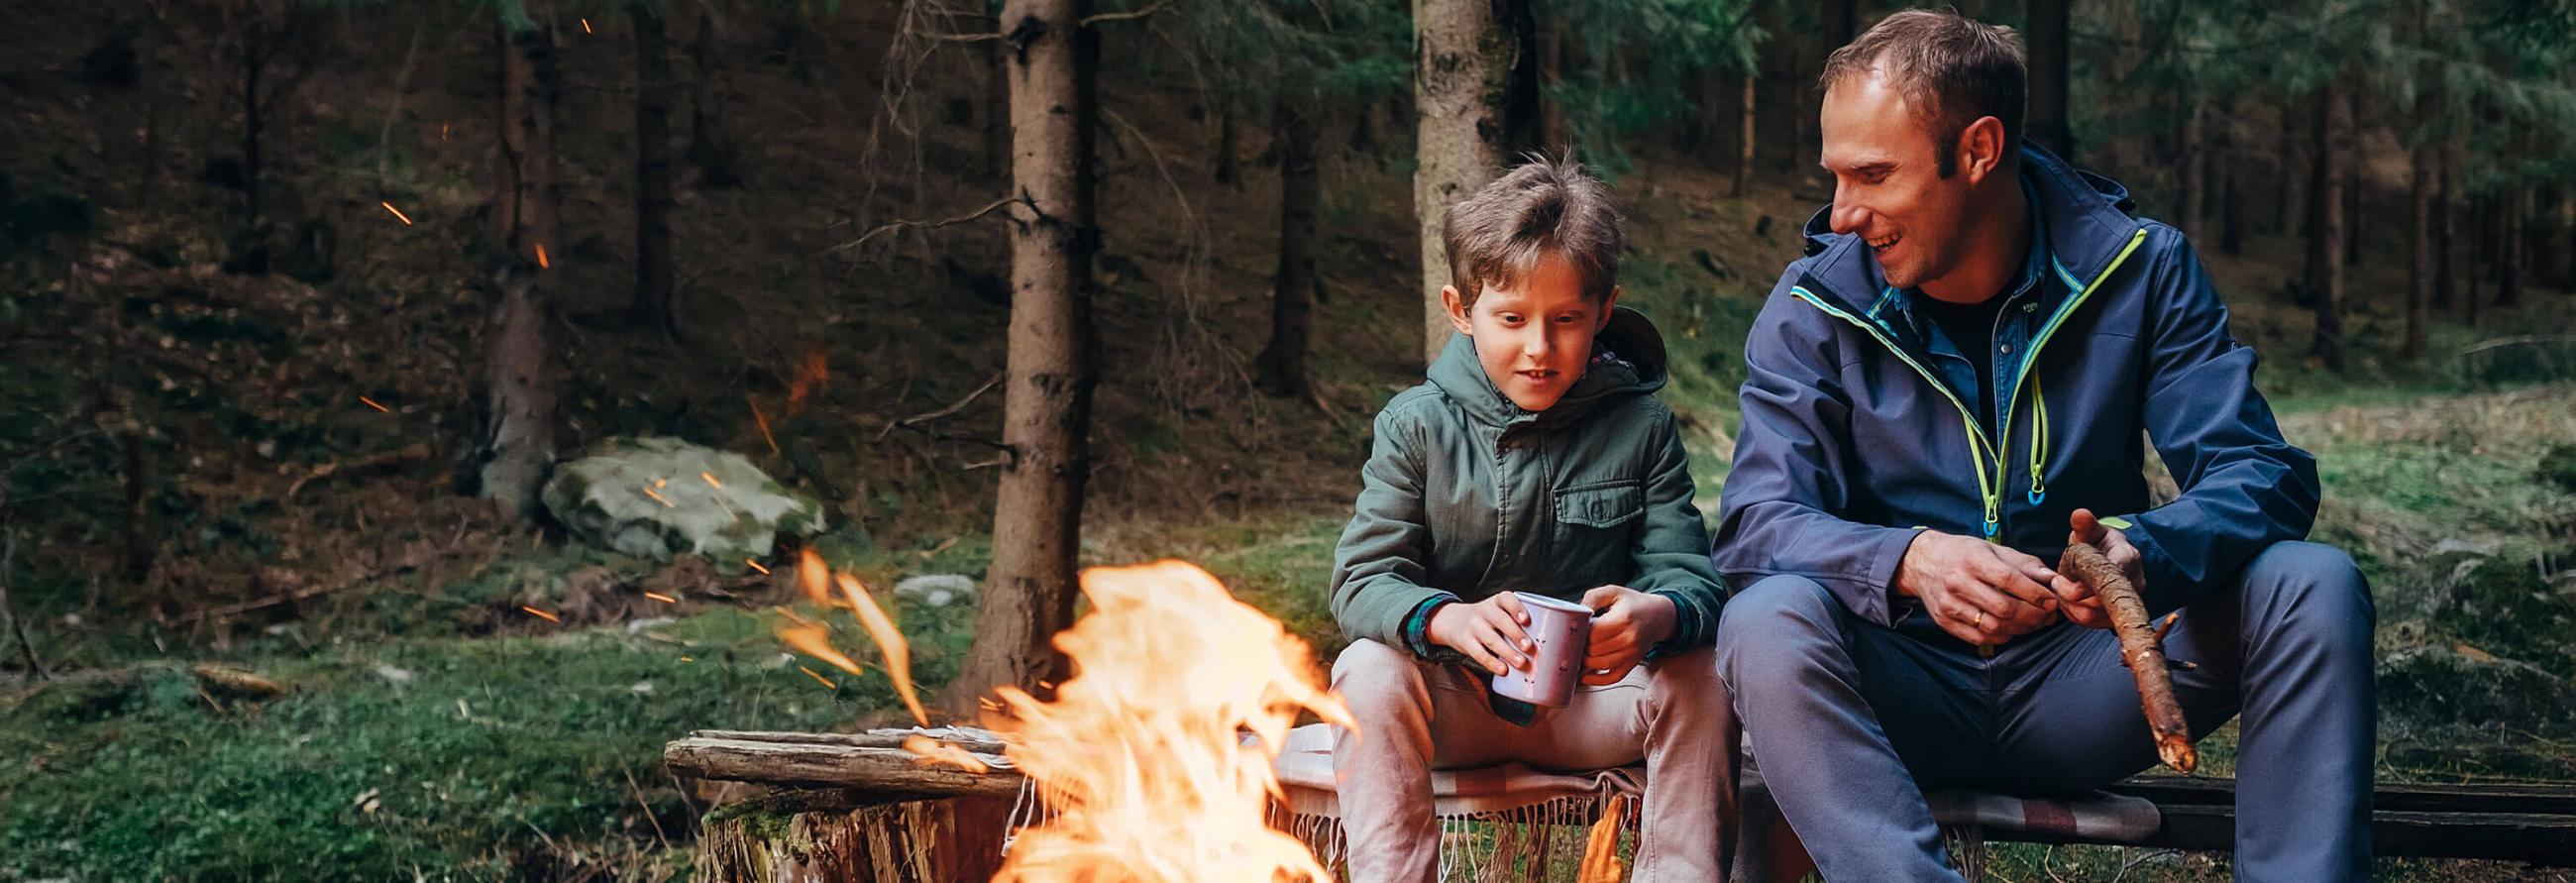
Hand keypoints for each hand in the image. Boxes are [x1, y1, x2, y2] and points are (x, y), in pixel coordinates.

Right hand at [1427, 593, 1535, 675]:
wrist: (1453, 621)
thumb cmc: (1489, 620)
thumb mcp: (1498, 612)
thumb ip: (1517, 623)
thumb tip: (1550, 647)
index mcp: (1497, 601)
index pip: (1506, 599)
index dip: (1516, 608)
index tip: (1526, 620)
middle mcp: (1484, 611)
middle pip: (1500, 620)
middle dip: (1516, 634)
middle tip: (1529, 647)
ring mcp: (1473, 626)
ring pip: (1491, 639)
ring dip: (1507, 652)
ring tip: (1521, 663)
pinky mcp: (1465, 642)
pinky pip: (1479, 653)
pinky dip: (1492, 663)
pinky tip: (1503, 670)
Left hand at [1579, 585, 1676, 685]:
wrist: (1658, 616)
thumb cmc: (1632, 603)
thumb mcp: (1613, 591)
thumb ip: (1593, 597)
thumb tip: (1578, 611)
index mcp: (1623, 619)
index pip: (1593, 633)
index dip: (1580, 633)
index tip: (1575, 629)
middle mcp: (1629, 639)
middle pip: (1594, 650)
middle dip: (1580, 647)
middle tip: (1574, 641)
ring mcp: (1632, 653)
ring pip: (1600, 665)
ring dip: (1584, 663)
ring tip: (1576, 655)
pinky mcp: (1632, 663)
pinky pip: (1613, 677)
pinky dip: (1597, 680)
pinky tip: (1584, 677)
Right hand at [1896, 531, 2061, 644]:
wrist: (1922, 563)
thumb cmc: (1964, 554)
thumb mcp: (1993, 549)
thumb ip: (2025, 564)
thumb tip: (2054, 580)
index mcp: (1972, 559)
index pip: (2009, 579)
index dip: (2034, 593)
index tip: (2052, 601)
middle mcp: (1957, 582)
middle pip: (2003, 608)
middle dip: (2033, 616)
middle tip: (2047, 616)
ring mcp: (1948, 604)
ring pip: (1993, 626)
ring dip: (2020, 629)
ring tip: (2033, 623)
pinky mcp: (1944, 621)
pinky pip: (1979, 637)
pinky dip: (2001, 636)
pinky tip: (2011, 629)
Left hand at [2047, 508, 2141, 629]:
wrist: (2108, 558)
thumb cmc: (2096, 542)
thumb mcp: (2090, 530)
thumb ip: (2084, 524)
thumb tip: (2079, 514)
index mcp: (2127, 558)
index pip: (2108, 575)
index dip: (2082, 581)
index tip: (2062, 575)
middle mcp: (2132, 583)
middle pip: (2097, 602)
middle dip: (2069, 594)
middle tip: (2055, 583)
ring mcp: (2125, 602)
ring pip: (2092, 616)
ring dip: (2068, 606)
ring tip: (2058, 591)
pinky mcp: (2116, 616)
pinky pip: (2091, 623)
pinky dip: (2073, 615)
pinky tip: (2065, 602)